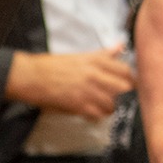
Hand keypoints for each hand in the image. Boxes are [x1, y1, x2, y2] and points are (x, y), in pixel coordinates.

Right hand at [6, 45, 135, 118]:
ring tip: (104, 105)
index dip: (131, 79)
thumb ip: (104, 53)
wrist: (31, 77)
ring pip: (113, 103)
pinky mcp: (79, 105)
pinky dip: (98, 115)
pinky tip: (93, 112)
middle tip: (120, 96)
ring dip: (111, 106)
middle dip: (125, 94)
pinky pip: (98, 114)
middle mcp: (95, 75)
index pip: (126, 70)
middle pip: (124, 88)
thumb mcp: (81, 55)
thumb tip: (119, 46)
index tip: (130, 84)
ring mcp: (88, 91)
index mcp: (97, 61)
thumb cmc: (53, 66)